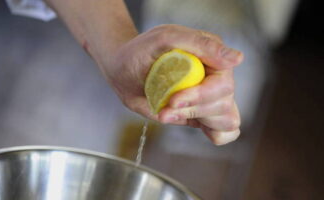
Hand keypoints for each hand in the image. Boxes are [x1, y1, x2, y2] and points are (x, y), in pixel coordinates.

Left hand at [105, 24, 242, 144]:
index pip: (223, 85)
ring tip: (168, 112)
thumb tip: (237, 58)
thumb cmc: (142, 51)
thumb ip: (201, 44)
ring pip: (227, 120)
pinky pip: (224, 132)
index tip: (174, 100)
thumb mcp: (167, 38)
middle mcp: (216, 78)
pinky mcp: (201, 114)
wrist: (124, 69)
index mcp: (213, 57)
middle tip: (166, 106)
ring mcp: (210, 98)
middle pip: (224, 105)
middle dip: (193, 110)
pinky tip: (190, 122)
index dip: (200, 96)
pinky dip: (214, 134)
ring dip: (196, 119)